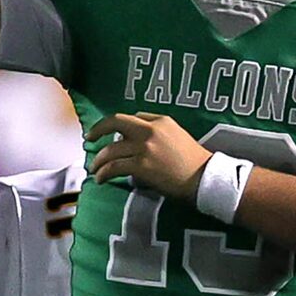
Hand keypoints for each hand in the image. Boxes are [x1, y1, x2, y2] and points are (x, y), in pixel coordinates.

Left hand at [86, 113, 211, 199]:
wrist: (205, 178)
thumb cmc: (195, 162)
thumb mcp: (179, 137)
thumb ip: (160, 134)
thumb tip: (138, 141)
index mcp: (162, 121)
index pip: (135, 116)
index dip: (120, 126)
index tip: (112, 134)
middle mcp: (150, 130)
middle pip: (117, 122)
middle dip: (99, 129)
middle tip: (90, 138)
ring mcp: (144, 148)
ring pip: (111, 149)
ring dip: (99, 159)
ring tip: (95, 168)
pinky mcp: (141, 166)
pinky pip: (114, 167)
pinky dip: (104, 173)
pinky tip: (101, 178)